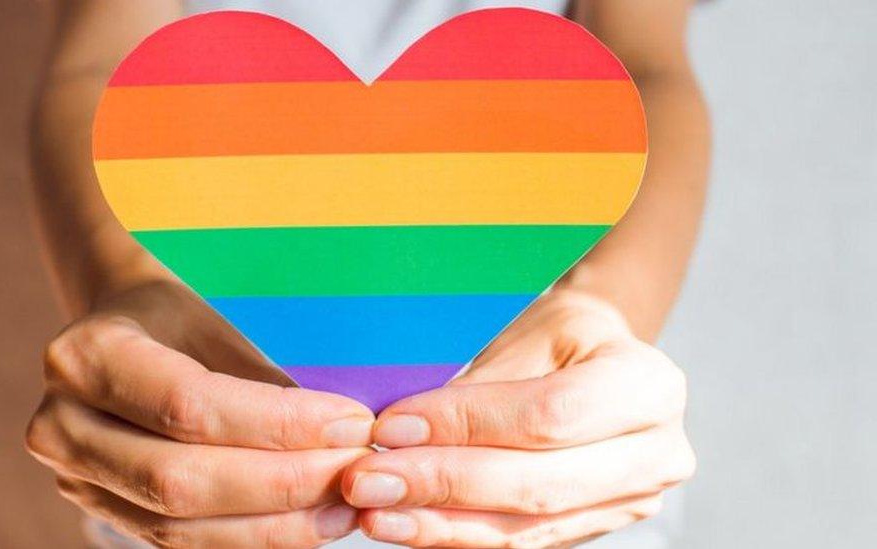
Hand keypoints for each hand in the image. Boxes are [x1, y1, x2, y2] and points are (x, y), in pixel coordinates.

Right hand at [26, 280, 374, 547]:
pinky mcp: (105, 512)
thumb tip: (345, 435)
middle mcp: (63, 426)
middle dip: (283, 483)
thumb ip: (264, 380)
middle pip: (181, 479)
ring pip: (181, 527)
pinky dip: (251, 538)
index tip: (352, 424)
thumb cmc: (175, 315)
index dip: (278, 424)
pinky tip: (307, 525)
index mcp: (87, 356)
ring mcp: (76, 479)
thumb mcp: (215, 318)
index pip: (190, 405)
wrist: (120, 334)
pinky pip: (183, 543)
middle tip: (356, 471)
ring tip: (344, 509)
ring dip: (275, 525)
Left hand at [341, 290, 694, 547]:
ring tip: (376, 511)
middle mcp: (655, 453)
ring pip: (525, 528)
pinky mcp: (590, 529)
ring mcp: (629, 502)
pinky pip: (519, 544)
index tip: (393, 425)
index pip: (548, 415)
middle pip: (538, 483)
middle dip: (443, 482)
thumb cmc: (558, 337)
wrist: (593, 360)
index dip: (466, 425)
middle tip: (368, 477)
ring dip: (441, 523)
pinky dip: (456, 536)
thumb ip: (476, 388)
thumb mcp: (527, 334)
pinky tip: (407, 526)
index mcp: (648, 387)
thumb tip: (399, 430)